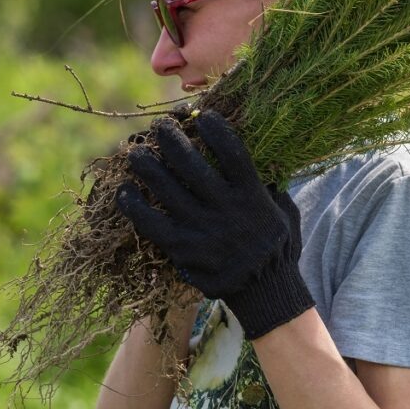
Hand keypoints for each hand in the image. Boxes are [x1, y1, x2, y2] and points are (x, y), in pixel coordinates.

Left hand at [116, 110, 313, 338]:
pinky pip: (151, 224)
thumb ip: (270, 183)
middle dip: (171, 140)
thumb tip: (262, 150)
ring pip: (166, 190)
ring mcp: (203, 231)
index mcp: (253, 196)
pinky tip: (125, 191)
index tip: (201, 115)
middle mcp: (227, 211)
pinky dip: (134, 206)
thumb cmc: (276, 246)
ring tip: (135, 151)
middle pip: (191, 165)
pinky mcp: (183, 251)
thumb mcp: (284, 210)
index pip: (232, 152)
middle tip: (159, 127)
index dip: (215, 129)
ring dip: (147, 165)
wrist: (265, 293)